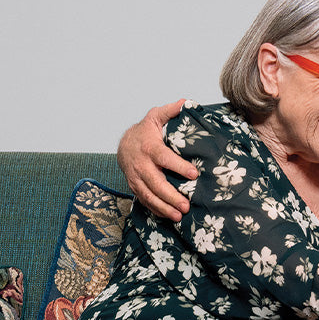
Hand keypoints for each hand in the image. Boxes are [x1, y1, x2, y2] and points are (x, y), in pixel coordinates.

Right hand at [117, 101, 193, 219]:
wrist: (124, 144)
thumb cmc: (145, 131)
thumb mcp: (156, 116)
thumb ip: (171, 110)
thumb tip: (186, 103)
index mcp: (149, 147)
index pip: (165, 158)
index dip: (178, 166)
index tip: (194, 174)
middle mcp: (141, 164)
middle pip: (156, 183)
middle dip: (171, 195)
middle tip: (187, 205)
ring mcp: (136, 177)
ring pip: (149, 195)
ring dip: (164, 207)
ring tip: (179, 216)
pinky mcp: (135, 186)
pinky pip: (145, 201)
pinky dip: (156, 210)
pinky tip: (169, 216)